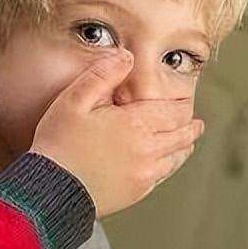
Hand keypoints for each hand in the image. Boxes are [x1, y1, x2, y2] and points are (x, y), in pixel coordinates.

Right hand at [30, 50, 203, 216]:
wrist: (51, 190)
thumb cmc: (59, 144)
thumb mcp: (74, 100)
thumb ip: (103, 75)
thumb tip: (127, 57)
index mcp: (136, 124)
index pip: (174, 112)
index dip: (183, 106)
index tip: (186, 103)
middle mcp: (147, 149)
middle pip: (182, 135)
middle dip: (191, 126)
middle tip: (197, 123)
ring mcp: (144, 173)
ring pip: (176, 157)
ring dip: (185, 146)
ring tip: (188, 141)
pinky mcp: (137, 192)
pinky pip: (163, 176)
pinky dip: (170, 165)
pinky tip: (167, 162)